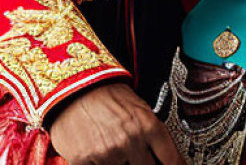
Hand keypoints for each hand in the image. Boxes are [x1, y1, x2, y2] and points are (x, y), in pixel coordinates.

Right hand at [48, 81, 180, 164]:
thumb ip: (151, 133)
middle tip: (138, 156)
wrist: (74, 88)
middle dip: (145, 163)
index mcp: (147, 125)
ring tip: (116, 149)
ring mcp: (108, 154)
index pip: (172, 159)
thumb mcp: (138, 107)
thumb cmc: (106, 95)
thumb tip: (164, 156)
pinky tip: (101, 154)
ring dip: (122, 163)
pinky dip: (102, 164)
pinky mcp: (84, 162)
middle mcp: (130, 141)